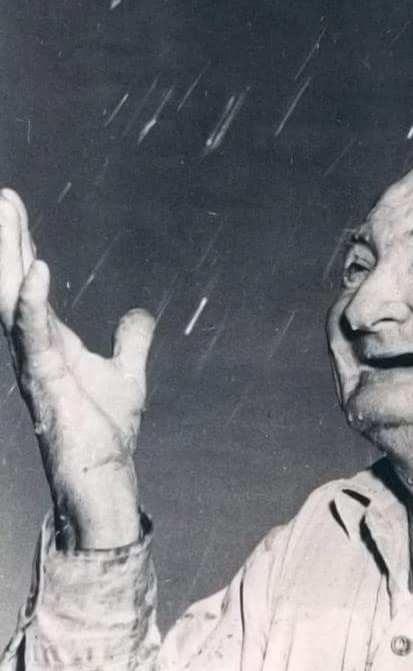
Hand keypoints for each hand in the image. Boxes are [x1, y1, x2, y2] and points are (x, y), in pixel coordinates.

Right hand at [0, 188, 154, 547]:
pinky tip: (38, 267)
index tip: (13, 205)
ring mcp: (34, 363)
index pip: (30, 281)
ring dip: (9, 255)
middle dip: (7, 238)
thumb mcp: (126, 373)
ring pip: (13, 299)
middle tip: (3, 195)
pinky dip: (34, 301)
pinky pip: (34, 334)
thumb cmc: (105, 431)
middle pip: (13, 280)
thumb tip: (141, 313)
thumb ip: (131, 341)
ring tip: (6, 210)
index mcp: (49, 340)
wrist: (102, 475)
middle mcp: (33, 347)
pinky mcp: (44, 381)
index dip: (21, 243)